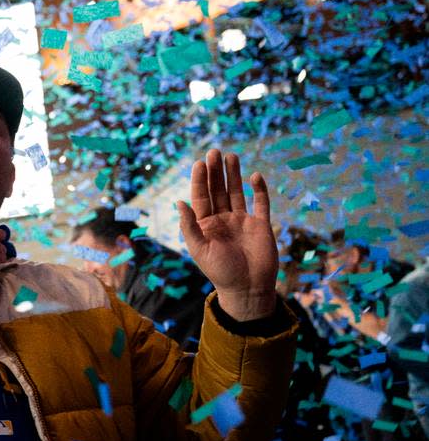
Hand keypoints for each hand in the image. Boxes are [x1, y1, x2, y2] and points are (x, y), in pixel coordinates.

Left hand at [177, 149, 277, 320]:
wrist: (248, 289)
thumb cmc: (220, 272)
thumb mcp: (199, 249)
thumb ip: (189, 226)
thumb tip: (178, 202)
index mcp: (205, 224)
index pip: (201, 197)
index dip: (200, 179)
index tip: (200, 163)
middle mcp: (222, 219)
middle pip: (218, 190)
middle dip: (215, 171)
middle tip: (214, 152)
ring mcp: (242, 221)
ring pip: (237, 192)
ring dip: (233, 175)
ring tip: (231, 156)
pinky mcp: (261, 225)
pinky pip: (261, 203)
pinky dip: (259, 190)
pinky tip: (255, 176)